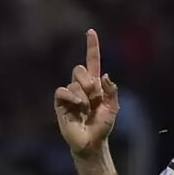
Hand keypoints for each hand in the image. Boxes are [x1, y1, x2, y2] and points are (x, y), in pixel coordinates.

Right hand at [54, 29, 118, 157]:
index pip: (93, 62)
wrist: (92, 142)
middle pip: (80, 69)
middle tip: (94, 98)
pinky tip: (77, 107)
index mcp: (95, 85)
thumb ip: (111, 91)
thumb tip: (104, 75)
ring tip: (86, 109)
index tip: (91, 31)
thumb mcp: (113, 108)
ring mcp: (70, 94)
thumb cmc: (102, 126)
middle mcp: (81, 86)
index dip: (92, 47)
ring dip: (84, 96)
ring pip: (74, 82)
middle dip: (88, 82)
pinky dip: (72, 97)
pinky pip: (63, 91)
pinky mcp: (60, 103)